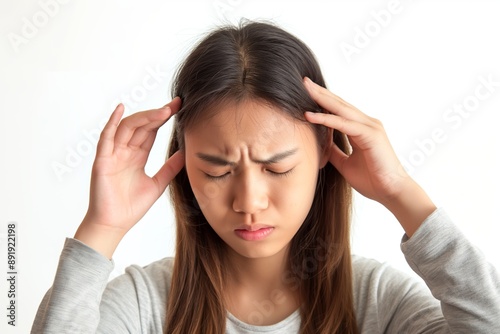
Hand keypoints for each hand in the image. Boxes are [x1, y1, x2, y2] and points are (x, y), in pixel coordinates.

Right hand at [75, 98, 184, 256]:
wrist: (114, 224)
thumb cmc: (131, 207)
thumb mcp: (158, 183)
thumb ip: (170, 167)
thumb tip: (186, 152)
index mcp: (137, 156)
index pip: (151, 131)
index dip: (164, 118)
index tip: (179, 107)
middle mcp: (125, 151)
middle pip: (142, 126)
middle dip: (158, 114)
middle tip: (176, 104)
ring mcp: (113, 154)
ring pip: (127, 127)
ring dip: (145, 117)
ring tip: (163, 111)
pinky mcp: (102, 160)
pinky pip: (106, 137)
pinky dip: (112, 122)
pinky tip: (120, 109)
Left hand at [303, 77, 407, 202]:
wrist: (391, 192)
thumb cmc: (372, 180)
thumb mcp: (345, 163)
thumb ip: (335, 151)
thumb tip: (321, 144)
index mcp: (361, 129)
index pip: (339, 110)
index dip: (323, 100)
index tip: (305, 92)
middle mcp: (367, 124)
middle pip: (339, 103)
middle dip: (320, 92)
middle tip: (303, 81)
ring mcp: (370, 127)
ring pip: (341, 109)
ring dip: (322, 98)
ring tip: (305, 89)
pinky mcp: (370, 135)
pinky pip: (344, 124)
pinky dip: (326, 119)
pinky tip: (311, 115)